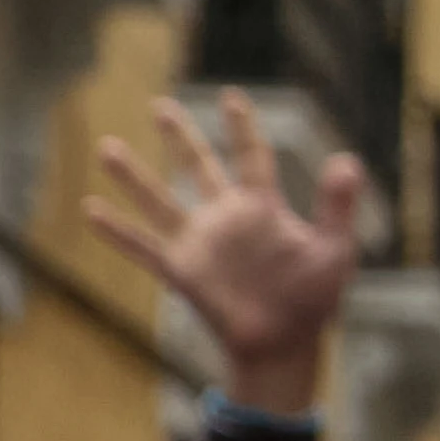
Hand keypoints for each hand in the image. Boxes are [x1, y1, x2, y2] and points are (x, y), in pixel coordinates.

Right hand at [87, 90, 362, 415]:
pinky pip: (143, 246)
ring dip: (133, 176)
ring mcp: (200, 243)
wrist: (284, 342)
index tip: (232, 98)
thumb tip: (348, 160)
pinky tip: (91, 209)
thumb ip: (337, 205)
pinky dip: (117, 231)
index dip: (242, 128)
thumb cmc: (312, 298)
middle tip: (160, 105)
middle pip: (198, 167)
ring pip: (159, 200)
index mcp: (262, 209)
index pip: (251, 157)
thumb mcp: (334, 248)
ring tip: (107, 147)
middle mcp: (225, 219)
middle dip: (179, 138)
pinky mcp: (181, 270)